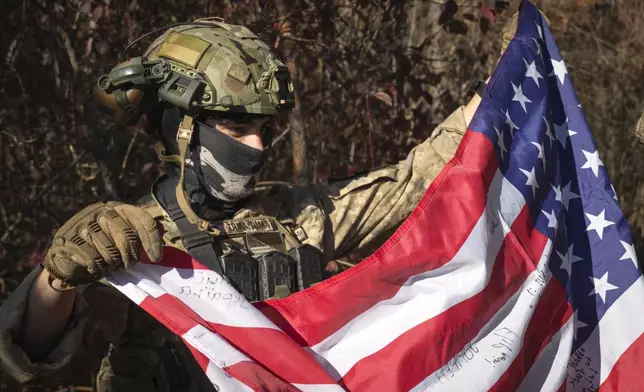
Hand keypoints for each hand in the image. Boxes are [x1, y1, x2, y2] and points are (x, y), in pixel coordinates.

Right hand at [44, 202, 162, 287]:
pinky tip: (97, 267)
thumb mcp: (121, 238)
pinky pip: (93, 258)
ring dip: (114, 263)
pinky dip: (99, 267)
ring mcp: (83, 224)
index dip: (152, 239)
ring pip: (110, 250)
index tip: (156, 258)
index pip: (141, 218)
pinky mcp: (69, 239)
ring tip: (113, 266)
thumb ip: (139, 236)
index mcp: (116, 207)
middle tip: (129, 265)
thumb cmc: (101, 247)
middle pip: (127, 235)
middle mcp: (100, 211)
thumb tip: (162, 241)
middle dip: (132, 255)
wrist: (67, 256)